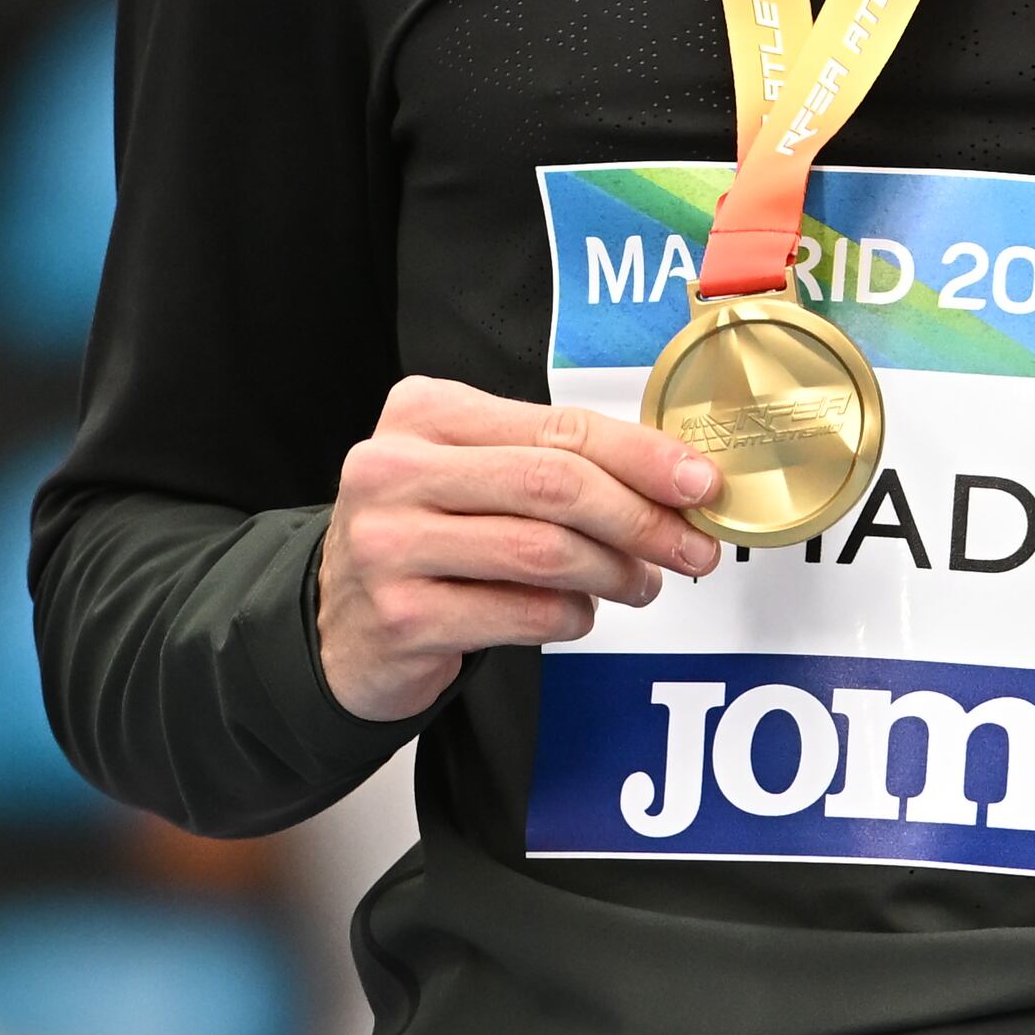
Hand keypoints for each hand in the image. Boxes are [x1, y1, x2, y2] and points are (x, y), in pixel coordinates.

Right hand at [315, 378, 722, 721]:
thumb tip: (671, 481)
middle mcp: (396, 469)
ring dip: (614, 572)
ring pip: (544, 551)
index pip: (558, 426)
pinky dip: (570, 616)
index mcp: (424, 411)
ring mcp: (391, 545)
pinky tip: (578, 613)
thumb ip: (553, 463)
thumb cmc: (425, 536)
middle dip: (641, 517)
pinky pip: (521, 613)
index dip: (642, 456)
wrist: (336, 623)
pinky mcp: (401, 616)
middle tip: (690, 545)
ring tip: (641, 583)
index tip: (699, 482)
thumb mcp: (472, 474)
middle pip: (555, 485)